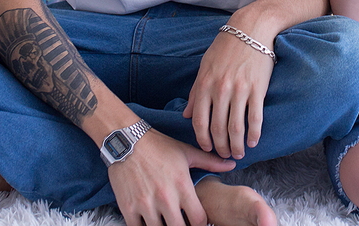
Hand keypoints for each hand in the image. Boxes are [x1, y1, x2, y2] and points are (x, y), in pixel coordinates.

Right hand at [109, 128, 234, 225]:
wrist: (127, 140)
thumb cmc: (158, 146)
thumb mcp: (187, 152)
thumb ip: (210, 162)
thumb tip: (232, 164)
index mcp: (182, 186)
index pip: (199, 220)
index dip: (200, 224)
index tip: (196, 221)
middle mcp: (166, 198)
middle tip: (180, 222)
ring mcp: (146, 204)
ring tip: (165, 221)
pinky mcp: (128, 207)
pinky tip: (148, 221)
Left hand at [183, 26, 275, 159]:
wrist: (251, 29)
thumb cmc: (225, 46)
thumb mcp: (205, 66)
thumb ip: (196, 92)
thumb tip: (186, 114)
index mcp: (205, 84)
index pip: (199, 121)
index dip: (202, 139)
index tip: (207, 147)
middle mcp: (221, 90)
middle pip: (218, 128)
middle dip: (220, 146)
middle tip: (224, 154)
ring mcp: (240, 90)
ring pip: (236, 127)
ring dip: (237, 145)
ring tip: (238, 153)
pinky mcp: (257, 89)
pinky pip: (255, 118)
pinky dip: (254, 134)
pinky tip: (253, 142)